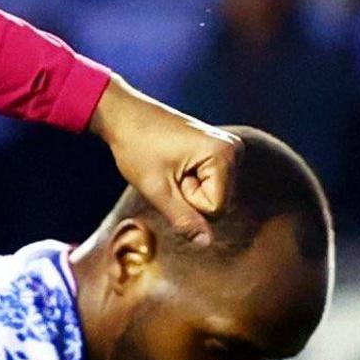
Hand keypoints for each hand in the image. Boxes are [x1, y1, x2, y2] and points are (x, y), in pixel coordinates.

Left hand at [87, 78, 237, 238]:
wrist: (124, 115)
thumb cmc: (136, 148)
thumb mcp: (156, 189)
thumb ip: (183, 218)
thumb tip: (206, 243)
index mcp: (224, 155)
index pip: (215, 208)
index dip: (187, 201)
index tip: (169, 176)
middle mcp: (234, 150)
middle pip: (218, 202)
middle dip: (189, 196)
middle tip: (167, 171)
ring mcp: (229, 148)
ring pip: (213, 195)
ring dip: (189, 189)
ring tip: (170, 166)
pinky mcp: (219, 150)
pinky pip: (210, 183)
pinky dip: (190, 180)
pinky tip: (175, 163)